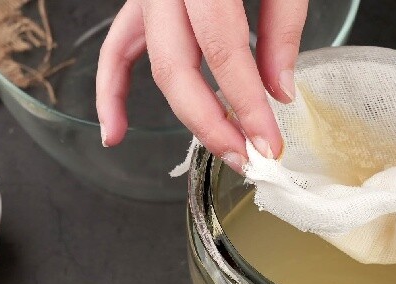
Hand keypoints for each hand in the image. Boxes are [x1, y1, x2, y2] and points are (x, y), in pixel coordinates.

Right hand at [96, 0, 308, 171]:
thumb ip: (282, 22)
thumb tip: (278, 90)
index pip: (223, 49)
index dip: (246, 102)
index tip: (269, 141)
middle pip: (177, 67)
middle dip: (213, 122)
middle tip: (247, 156)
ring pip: (151, 64)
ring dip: (183, 113)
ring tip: (214, 148)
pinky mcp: (142, 0)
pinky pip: (117, 48)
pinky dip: (113, 91)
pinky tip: (116, 130)